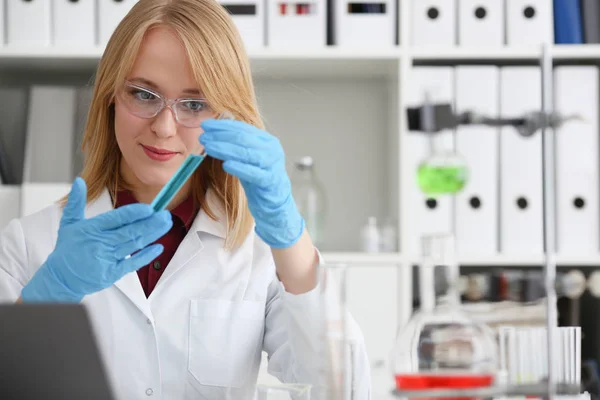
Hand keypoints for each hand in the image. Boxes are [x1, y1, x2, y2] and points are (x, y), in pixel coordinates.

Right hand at [20, 177, 172, 302]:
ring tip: (166, 224)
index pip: (116, 218)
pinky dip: (146, 256)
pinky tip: (158, 247)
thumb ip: (76, 202)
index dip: (134, 213)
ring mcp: (107, 259)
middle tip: (165, 214)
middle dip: (150, 222)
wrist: (61, 279)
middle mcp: (101, 243)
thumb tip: (80, 181)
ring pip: (134, 244)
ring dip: (152, 234)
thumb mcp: (69, 223)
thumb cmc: (67, 250)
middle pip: (130, 231)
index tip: (149, 208)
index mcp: (92, 229)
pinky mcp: (112, 273)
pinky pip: (132, 264)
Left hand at [200, 119, 304, 247]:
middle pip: (243, 138)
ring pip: (246, 153)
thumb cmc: (259, 180)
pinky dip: (239, 167)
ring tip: (209, 147)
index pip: (243, 128)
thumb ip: (236, 146)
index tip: (206, 125)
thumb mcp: (247, 159)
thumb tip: (214, 133)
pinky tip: (226, 165)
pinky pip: (253, 173)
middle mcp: (272, 150)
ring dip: (225, 149)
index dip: (223, 126)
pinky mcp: (270, 181)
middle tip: (204, 137)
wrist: (275, 203)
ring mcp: (273, 165)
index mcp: (267, 141)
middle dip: (221, 136)